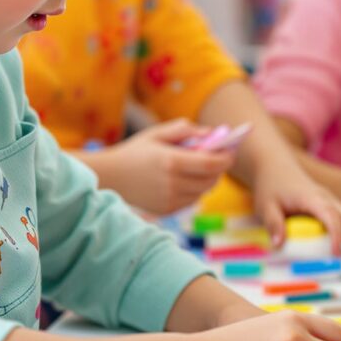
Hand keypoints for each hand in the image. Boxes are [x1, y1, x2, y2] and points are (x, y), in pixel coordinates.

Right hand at [99, 120, 232, 214]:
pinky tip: (186, 180)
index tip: (230, 150)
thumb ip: (185, 130)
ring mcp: (170, 199)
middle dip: (219, 168)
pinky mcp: (167, 210)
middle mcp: (173, 183)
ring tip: (201, 168)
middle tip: (219, 158)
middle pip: (211, 179)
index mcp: (172, 161)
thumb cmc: (135, 152)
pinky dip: (195, 190)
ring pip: (204, 191)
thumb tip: (211, 133)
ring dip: (208, 180)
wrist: (110, 177)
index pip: (212, 163)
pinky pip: (192, 200)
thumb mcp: (157, 133)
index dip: (226, 157)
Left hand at [251, 154, 340, 257]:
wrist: (276, 168)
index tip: (336, 253)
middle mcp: (326, 198)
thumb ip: (273, 223)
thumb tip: (278, 245)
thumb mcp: (265, 205)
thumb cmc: (271, 186)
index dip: (336, 235)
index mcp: (312, 198)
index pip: (330, 215)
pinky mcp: (330, 206)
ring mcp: (331, 201)